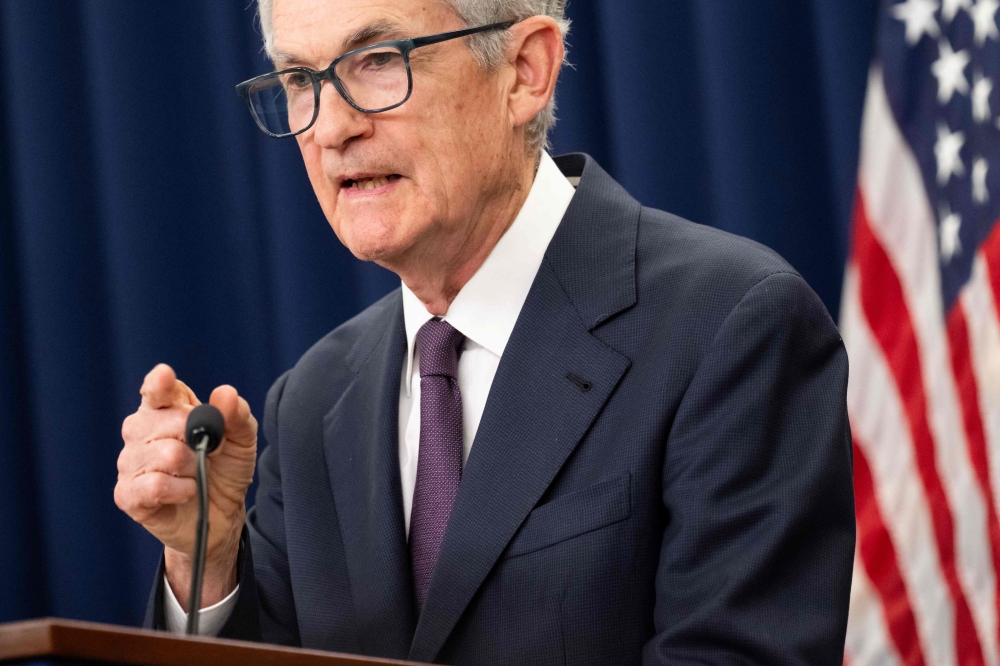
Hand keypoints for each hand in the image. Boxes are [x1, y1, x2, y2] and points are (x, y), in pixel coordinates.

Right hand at [115, 364, 256, 608]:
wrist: (222, 515)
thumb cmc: (224, 469)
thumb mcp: (242, 439)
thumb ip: (236, 414)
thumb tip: (225, 393)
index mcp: (164, 409)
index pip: (156, 390)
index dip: (159, 384)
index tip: (165, 376)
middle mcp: (140, 431)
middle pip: (165, 422)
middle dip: (196, 438)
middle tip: (203, 452)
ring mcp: (130, 462)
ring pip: (165, 455)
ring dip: (191, 468)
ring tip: (194, 475)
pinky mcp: (128, 494)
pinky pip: (154, 485)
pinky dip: (180, 490)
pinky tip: (186, 492)